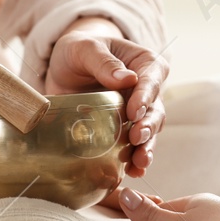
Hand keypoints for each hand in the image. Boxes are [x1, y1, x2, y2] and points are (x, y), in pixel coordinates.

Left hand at [43, 28, 167, 178]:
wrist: (64, 68)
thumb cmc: (78, 50)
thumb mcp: (85, 48)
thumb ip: (104, 61)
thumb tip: (126, 78)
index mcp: (145, 64)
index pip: (152, 79)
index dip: (146, 96)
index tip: (134, 111)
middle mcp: (147, 90)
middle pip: (155, 110)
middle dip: (148, 127)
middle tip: (136, 139)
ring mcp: (137, 112)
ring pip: (148, 132)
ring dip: (145, 148)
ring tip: (139, 163)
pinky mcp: (123, 130)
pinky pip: (133, 147)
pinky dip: (133, 160)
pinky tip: (131, 172)